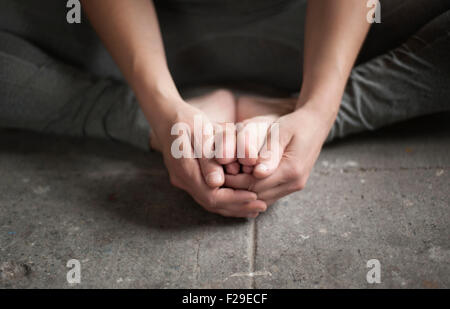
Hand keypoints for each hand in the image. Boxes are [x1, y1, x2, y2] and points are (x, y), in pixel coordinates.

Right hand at [151, 100, 266, 217]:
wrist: (167, 117)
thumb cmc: (188, 120)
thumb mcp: (200, 132)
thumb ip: (207, 158)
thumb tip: (216, 183)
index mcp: (184, 169)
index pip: (211, 195)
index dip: (235, 199)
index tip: (255, 196)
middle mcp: (182, 179)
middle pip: (211, 203)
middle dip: (238, 206)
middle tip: (262, 205)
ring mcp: (183, 181)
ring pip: (209, 203)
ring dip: (233, 207)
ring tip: (255, 208)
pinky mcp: (187, 179)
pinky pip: (206, 195)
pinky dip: (225, 200)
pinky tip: (242, 201)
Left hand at [225, 104, 333, 205]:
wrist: (316, 124)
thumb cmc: (295, 124)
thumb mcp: (281, 132)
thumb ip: (270, 152)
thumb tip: (258, 172)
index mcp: (292, 170)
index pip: (255, 184)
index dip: (235, 181)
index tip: (219, 173)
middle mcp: (294, 183)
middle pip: (257, 195)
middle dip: (237, 189)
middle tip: (219, 178)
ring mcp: (295, 186)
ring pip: (263, 198)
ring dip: (245, 191)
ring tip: (229, 179)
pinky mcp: (293, 185)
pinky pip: (270, 195)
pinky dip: (255, 191)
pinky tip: (243, 180)